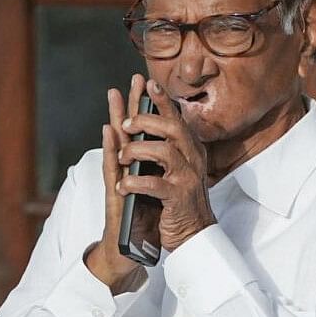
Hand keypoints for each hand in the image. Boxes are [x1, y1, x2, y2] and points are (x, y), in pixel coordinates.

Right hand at [86, 74, 145, 290]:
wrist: (127, 254)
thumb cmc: (142, 226)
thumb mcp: (158, 195)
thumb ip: (159, 176)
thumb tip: (171, 160)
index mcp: (141, 169)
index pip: (145, 136)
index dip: (149, 113)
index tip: (152, 88)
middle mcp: (128, 171)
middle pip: (131, 133)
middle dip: (132, 106)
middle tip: (133, 79)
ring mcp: (120, 181)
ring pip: (118, 146)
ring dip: (116, 119)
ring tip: (115, 95)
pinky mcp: (116, 196)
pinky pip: (113, 170)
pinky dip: (111, 150)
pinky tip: (110, 133)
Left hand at [117, 78, 215, 250]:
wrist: (193, 234)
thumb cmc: (178, 200)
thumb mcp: (176, 169)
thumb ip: (165, 148)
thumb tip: (143, 124)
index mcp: (191, 151)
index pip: (176, 119)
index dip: (162, 100)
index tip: (146, 82)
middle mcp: (193, 160)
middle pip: (171, 128)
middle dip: (145, 121)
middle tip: (125, 123)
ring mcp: (187, 178)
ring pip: (163, 151)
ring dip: (136, 150)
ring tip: (122, 157)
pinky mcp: (178, 198)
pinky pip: (154, 184)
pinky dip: (134, 182)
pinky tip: (124, 185)